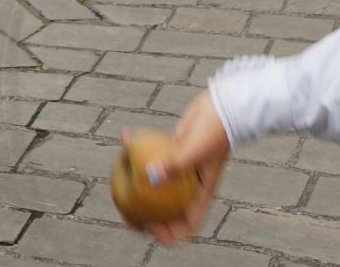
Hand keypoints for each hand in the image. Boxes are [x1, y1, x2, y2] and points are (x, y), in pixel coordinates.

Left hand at [135, 92, 230, 243]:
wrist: (223, 106)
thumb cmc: (215, 131)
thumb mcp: (195, 151)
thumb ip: (174, 164)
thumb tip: (150, 177)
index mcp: (200, 195)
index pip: (186, 226)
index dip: (167, 234)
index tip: (148, 227)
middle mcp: (191, 186)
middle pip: (167, 211)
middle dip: (145, 216)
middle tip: (125, 212)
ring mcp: (182, 170)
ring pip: (155, 183)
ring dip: (136, 182)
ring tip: (116, 179)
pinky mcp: (174, 150)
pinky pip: (153, 156)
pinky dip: (139, 149)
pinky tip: (126, 136)